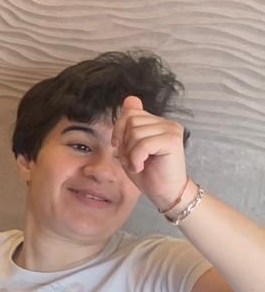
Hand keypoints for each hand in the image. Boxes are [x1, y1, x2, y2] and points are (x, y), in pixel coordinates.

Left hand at [113, 94, 190, 212]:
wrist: (165, 193)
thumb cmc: (147, 172)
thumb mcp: (130, 146)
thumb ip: (129, 124)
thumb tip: (130, 98)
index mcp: (156, 122)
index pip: (130, 112)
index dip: (119, 129)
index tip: (119, 145)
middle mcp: (167, 123)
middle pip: (130, 121)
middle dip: (124, 142)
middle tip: (133, 158)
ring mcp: (171, 130)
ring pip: (135, 133)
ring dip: (130, 153)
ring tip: (139, 163)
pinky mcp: (172, 140)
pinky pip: (143, 144)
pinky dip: (136, 158)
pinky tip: (141, 167)